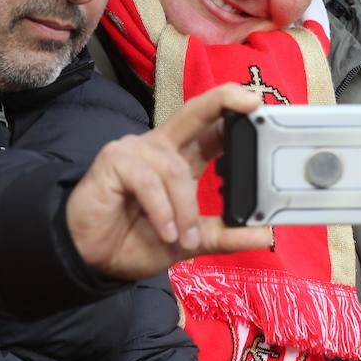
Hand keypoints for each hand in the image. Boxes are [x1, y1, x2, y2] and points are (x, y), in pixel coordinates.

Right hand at [65, 83, 271, 279]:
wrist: (93, 259)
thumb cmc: (136, 240)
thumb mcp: (191, 240)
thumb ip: (225, 234)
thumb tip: (266, 234)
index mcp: (182, 156)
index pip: (212, 127)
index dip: (234, 112)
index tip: (259, 105)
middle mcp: (161, 146)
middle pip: (196, 112)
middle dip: (224, 101)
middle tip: (252, 102)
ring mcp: (137, 149)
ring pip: (176, 171)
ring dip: (185, 211)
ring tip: (186, 239)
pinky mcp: (115, 161)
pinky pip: (149, 182)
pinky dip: (162, 211)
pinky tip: (165, 232)